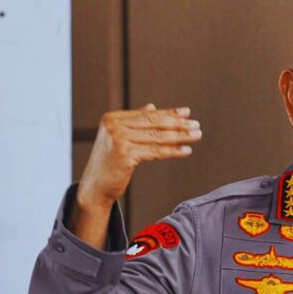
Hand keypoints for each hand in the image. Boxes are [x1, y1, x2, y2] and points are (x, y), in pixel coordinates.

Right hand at [71, 104, 200, 247]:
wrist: (95, 187)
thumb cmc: (110, 163)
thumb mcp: (119, 138)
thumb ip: (134, 122)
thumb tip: (152, 106)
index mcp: (113, 118)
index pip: (148, 114)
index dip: (169, 113)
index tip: (187, 113)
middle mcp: (114, 126)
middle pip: (154, 123)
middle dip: (179, 124)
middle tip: (197, 125)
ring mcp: (118, 140)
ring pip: (157, 137)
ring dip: (180, 136)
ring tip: (197, 136)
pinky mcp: (125, 155)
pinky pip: (155, 151)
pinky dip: (173, 151)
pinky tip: (186, 150)